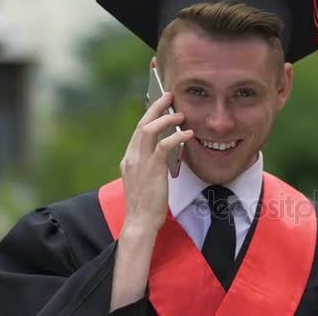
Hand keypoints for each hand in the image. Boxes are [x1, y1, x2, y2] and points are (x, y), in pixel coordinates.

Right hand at [119, 92, 193, 232]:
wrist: (140, 222)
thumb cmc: (147, 203)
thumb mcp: (147, 178)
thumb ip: (154, 162)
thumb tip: (169, 147)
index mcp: (129, 159)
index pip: (139, 131)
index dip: (150, 115)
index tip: (160, 104)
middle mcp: (131, 157)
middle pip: (142, 124)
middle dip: (156, 107)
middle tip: (169, 96)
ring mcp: (139, 163)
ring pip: (149, 130)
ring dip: (166, 118)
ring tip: (180, 114)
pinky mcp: (152, 170)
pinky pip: (164, 146)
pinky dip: (176, 136)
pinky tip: (188, 134)